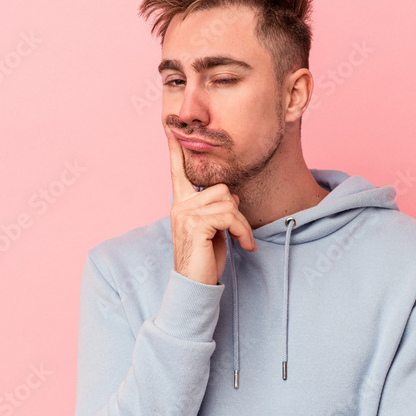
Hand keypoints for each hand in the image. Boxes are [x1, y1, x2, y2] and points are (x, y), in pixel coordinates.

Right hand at [168, 132, 255, 284]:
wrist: (194, 286)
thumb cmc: (205, 260)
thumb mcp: (213, 230)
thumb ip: (218, 209)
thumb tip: (233, 196)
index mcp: (181, 204)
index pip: (177, 172)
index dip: (175, 151)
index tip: (170, 129)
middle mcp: (179, 206)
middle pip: (222, 189)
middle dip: (237, 212)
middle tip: (241, 233)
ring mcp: (185, 214)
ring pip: (228, 202)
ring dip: (242, 223)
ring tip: (242, 241)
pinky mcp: (196, 224)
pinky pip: (230, 216)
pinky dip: (243, 231)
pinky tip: (245, 246)